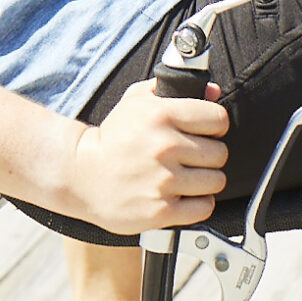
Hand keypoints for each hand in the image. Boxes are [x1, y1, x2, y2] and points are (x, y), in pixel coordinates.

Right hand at [64, 81, 229, 234]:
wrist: (81, 175)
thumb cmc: (112, 138)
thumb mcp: (137, 101)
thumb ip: (175, 90)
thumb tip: (214, 91)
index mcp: (162, 115)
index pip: (218, 120)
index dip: (214, 126)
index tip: (204, 133)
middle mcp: (165, 147)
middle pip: (220, 153)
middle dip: (207, 156)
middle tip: (188, 158)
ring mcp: (164, 181)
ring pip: (216, 181)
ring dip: (204, 181)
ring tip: (183, 178)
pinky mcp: (162, 210)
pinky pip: (204, 207)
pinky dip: (197, 204)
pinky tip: (180, 196)